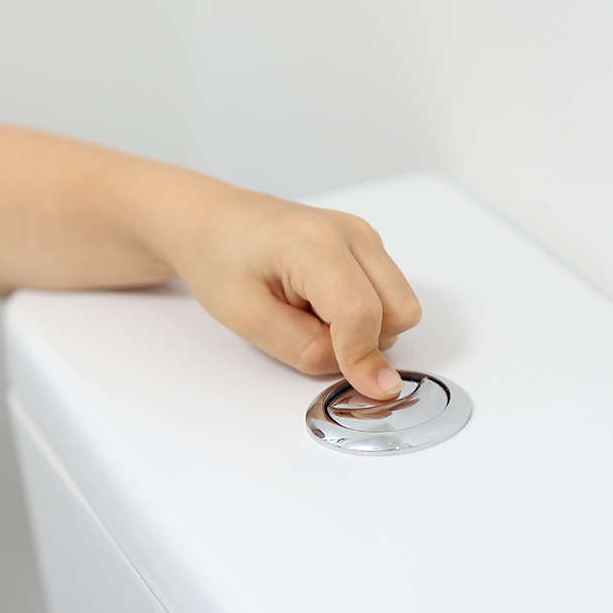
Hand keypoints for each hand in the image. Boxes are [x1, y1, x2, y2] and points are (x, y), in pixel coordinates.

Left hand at [152, 183, 420, 400]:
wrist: (211, 221)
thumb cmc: (219, 259)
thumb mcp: (248, 319)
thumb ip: (307, 351)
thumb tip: (361, 373)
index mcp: (314, 243)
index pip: (361, 313)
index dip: (363, 359)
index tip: (369, 392)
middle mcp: (350, 233)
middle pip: (399, 313)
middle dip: (365, 341)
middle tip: (308, 331)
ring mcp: (363, 236)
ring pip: (400, 306)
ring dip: (365, 328)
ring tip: (310, 312)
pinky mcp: (366, 246)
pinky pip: (387, 296)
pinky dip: (362, 312)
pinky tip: (320, 301)